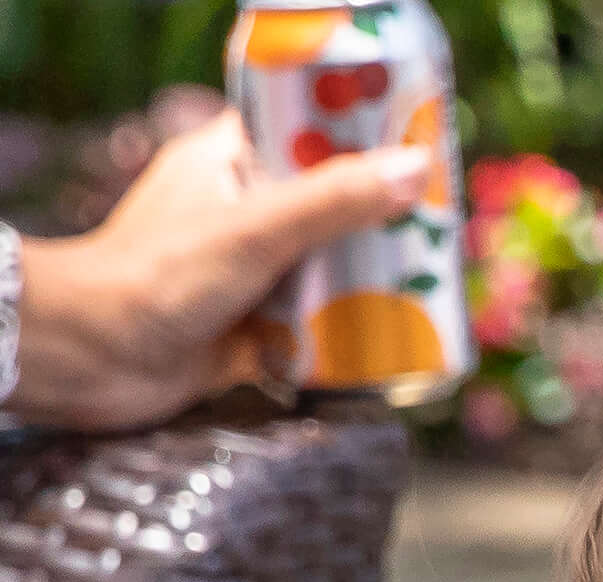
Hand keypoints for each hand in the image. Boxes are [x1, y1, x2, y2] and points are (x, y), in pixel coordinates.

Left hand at [13, 112, 431, 430]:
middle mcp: (234, 212)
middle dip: (374, 225)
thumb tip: (413, 168)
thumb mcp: (257, 231)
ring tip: (424, 292)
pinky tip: (386, 344)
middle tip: (432, 234)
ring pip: (321, 268)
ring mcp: (241, 271)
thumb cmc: (159, 278)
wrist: (97, 357)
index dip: (352, 137)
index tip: (407, 151)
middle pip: (321, 206)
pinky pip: (310, 326)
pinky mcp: (247, 326)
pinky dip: (344, 336)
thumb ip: (333, 202)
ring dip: (365, 285)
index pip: (297, 131)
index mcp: (224, 163)